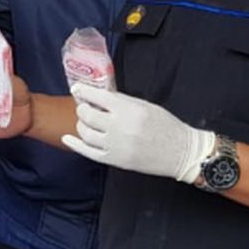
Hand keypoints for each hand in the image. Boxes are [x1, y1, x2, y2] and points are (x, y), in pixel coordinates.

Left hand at [61, 84, 215, 183]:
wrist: (181, 152)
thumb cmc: (166, 126)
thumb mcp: (145, 106)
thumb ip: (121, 101)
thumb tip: (100, 96)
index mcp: (128, 110)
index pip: (97, 97)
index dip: (83, 91)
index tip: (77, 89)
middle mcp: (119, 127)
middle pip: (87, 115)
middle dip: (82, 109)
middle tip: (85, 107)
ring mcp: (116, 146)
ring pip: (85, 133)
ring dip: (82, 125)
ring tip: (86, 122)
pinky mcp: (115, 160)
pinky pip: (88, 152)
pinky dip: (75, 144)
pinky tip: (68, 138)